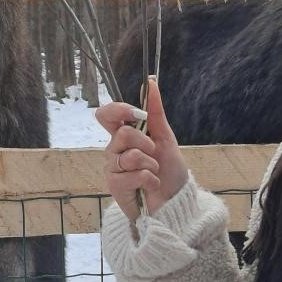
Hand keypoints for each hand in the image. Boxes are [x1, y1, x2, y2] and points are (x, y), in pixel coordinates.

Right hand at [96, 76, 191, 225]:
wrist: (175, 200)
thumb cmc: (169, 170)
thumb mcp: (165, 136)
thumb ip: (155, 111)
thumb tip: (151, 81)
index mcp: (123, 135)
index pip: (106, 115)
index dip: (119, 110)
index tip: (139, 115)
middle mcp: (114, 150)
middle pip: (122, 133)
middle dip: (146, 143)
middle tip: (154, 153)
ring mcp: (113, 169)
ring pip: (130, 156)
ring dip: (150, 164)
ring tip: (154, 172)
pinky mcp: (115, 187)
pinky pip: (132, 175)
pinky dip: (149, 180)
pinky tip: (151, 186)